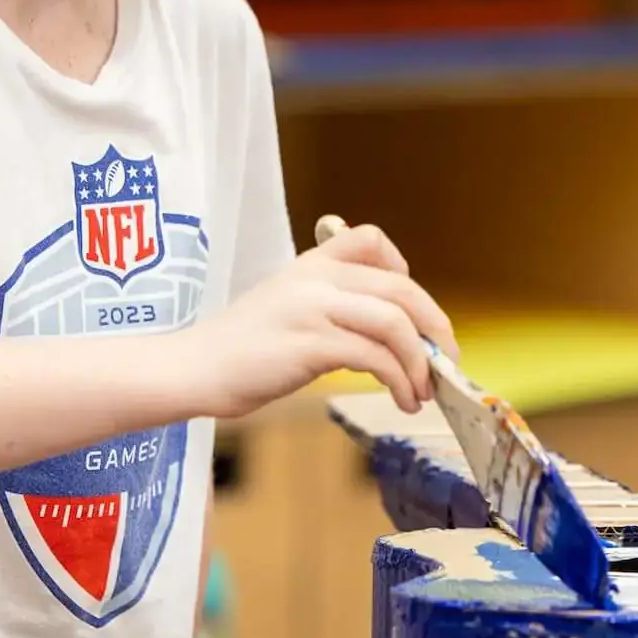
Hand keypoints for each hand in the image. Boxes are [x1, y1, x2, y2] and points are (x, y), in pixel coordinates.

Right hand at [176, 219, 458, 419]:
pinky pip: (375, 356)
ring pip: (395, 322)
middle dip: (434, 327)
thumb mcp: (284, 308)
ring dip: (420, 362)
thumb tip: (383, 334)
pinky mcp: (309, 344)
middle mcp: (315, 279)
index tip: (410, 309)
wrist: (193, 368)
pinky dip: (400, 380)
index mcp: (309, 265)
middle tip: (444, 361)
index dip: (403, 267)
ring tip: (422, 391)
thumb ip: (328, 307)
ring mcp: (312, 308)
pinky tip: (401, 399)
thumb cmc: (238, 350)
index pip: (369, 239)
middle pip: (400, 287)